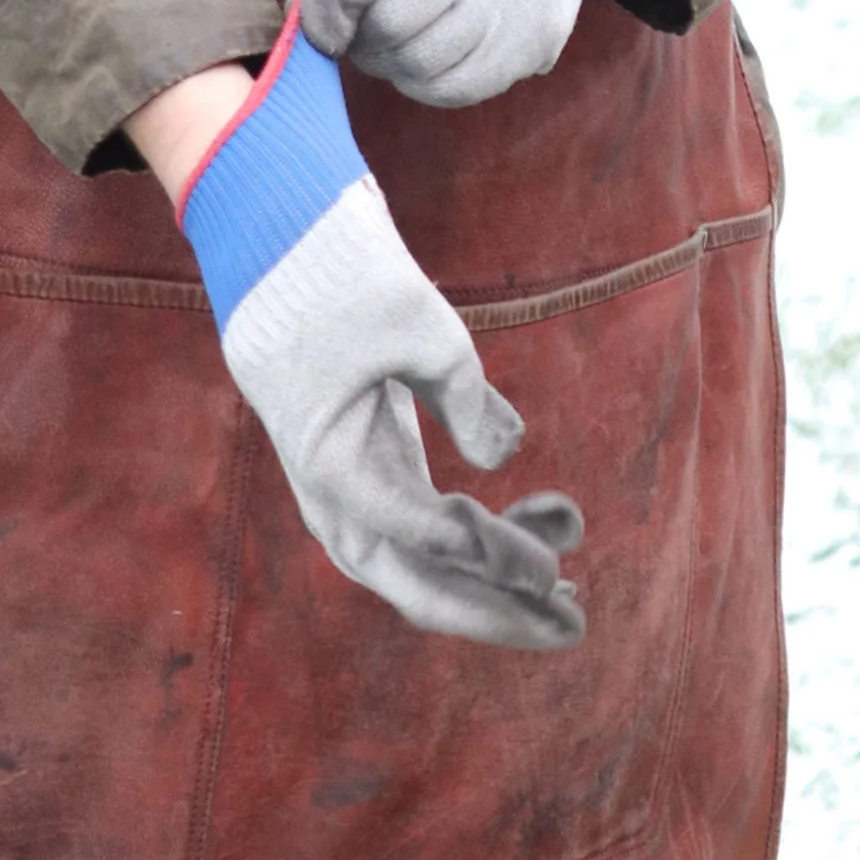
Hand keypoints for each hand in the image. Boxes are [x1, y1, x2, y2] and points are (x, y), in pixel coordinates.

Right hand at [152, 28, 584, 649]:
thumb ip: (465, 393)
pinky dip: (486, 528)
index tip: (550, 560)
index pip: (416, 536)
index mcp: (327, 462)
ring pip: (424, 562)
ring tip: (573, 585)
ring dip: (494, 578)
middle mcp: (332, 492)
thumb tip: (507, 457)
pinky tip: (549, 511)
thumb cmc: (344, 274)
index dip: (487, 557)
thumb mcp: (417, 324)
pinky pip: (431, 519)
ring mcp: (352, 482)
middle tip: (575, 625)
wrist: (283, 234)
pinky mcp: (377, 462)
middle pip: (414, 582)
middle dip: (495, 612)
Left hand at [292, 0, 587, 106]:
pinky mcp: (540, 34)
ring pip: (420, 63)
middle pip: (395, 19)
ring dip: (387, 60)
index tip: (322, 24)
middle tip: (360, 23)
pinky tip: (429, 48)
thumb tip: (306, 20)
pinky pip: (455, 89)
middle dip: (357, 36)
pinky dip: (423, 81)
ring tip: (396, 30)